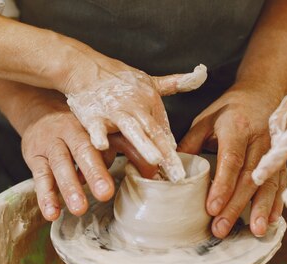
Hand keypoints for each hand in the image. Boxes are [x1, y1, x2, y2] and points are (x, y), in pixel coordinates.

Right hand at [20, 90, 150, 220]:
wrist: (40, 111)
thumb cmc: (82, 130)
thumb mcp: (106, 135)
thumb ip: (130, 150)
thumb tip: (153, 173)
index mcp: (94, 126)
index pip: (112, 139)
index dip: (128, 153)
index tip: (142, 172)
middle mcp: (71, 132)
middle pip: (83, 151)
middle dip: (94, 172)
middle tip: (105, 194)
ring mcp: (51, 145)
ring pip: (60, 165)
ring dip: (69, 187)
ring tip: (79, 209)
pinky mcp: (34, 158)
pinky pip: (39, 178)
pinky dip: (45, 196)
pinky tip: (52, 213)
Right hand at [64, 62, 207, 181]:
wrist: (85, 67)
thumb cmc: (118, 79)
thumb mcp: (149, 81)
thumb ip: (175, 83)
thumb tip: (201, 74)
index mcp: (150, 101)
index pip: (164, 130)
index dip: (172, 150)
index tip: (181, 171)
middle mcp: (136, 106)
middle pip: (154, 133)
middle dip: (166, 154)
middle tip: (177, 173)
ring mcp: (115, 110)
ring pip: (132, 129)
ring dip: (143, 144)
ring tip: (154, 160)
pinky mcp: (93, 114)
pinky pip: (96, 127)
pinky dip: (99, 135)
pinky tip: (102, 146)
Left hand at [178, 87, 286, 238]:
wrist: (264, 93)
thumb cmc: (230, 110)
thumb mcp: (205, 120)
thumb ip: (190, 144)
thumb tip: (172, 172)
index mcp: (237, 128)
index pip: (231, 160)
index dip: (222, 186)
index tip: (212, 208)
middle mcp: (260, 140)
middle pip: (249, 178)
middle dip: (236, 206)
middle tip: (222, 228)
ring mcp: (274, 151)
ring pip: (268, 183)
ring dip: (261, 209)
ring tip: (254, 231)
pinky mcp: (282, 160)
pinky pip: (280, 183)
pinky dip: (276, 203)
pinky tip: (269, 221)